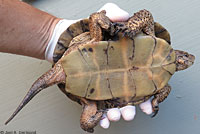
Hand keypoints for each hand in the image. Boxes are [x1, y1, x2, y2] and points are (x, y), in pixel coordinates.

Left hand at [97, 3, 152, 128]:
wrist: (65, 41)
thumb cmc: (87, 30)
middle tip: (129, 113)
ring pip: (115, 105)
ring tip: (114, 116)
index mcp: (127, 62)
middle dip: (131, 109)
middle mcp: (118, 76)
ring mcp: (104, 85)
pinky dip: (101, 117)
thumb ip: (116, 14)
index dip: (149, 94)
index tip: (148, 104)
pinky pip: (98, 107)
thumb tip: (126, 17)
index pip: (143, 81)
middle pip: (130, 98)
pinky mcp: (91, 92)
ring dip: (117, 114)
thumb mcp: (103, 16)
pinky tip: (102, 121)